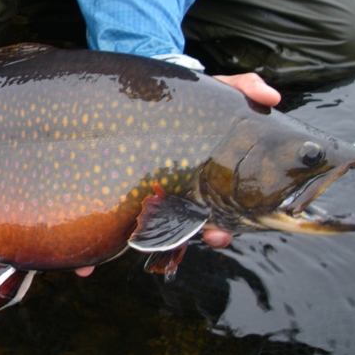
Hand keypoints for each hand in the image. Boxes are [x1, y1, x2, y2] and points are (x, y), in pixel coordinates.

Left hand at [75, 72, 280, 276]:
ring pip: (138, 233)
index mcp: (198, 182)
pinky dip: (91, 253)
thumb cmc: (185, 101)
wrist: (142, 95)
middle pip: (179, 230)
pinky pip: (103, 227)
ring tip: (123, 255)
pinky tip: (83, 265)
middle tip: (179, 242)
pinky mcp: (114, 194)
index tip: (218, 232)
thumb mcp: (216, 91)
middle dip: (183, 240)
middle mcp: (172, 196)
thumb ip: (244, 89)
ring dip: (128, 249)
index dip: (219, 230)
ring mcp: (142, 198)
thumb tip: (272, 98)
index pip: (213, 215)